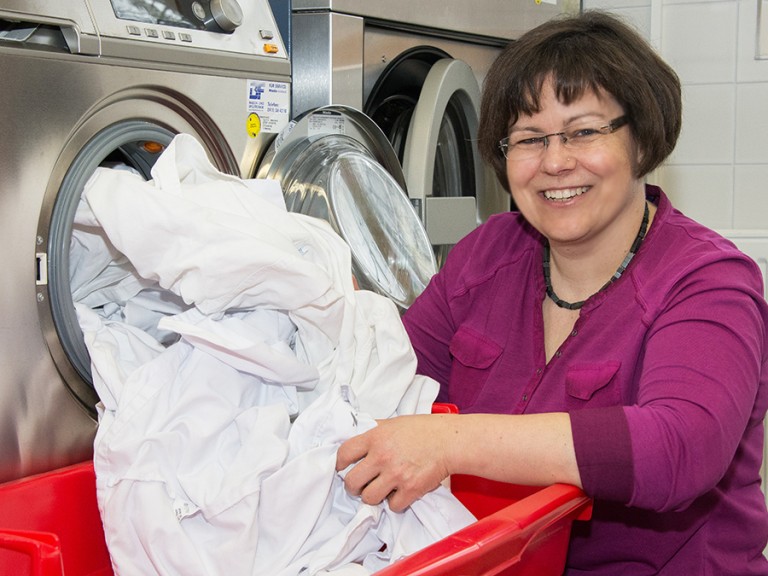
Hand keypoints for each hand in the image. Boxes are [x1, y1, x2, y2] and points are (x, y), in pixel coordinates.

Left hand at [335, 414, 453, 511]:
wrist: (449, 441)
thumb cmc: (423, 429)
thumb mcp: (393, 423)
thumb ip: (374, 430)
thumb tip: (356, 432)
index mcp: (375, 437)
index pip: (343, 454)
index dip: (339, 464)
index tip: (343, 468)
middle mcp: (382, 456)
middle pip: (351, 482)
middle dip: (354, 486)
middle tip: (361, 484)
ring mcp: (396, 474)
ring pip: (368, 498)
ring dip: (373, 496)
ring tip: (381, 489)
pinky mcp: (410, 490)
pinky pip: (392, 506)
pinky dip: (395, 502)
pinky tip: (400, 492)